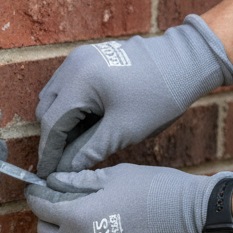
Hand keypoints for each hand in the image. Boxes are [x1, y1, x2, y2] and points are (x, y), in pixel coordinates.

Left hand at [26, 165, 232, 232]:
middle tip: (63, 205)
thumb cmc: (157, 192)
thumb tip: (56, 181)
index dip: (37, 196)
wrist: (197, 224)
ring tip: (88, 224)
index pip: (40, 208)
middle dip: (50, 218)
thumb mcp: (117, 177)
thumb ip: (80, 181)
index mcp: (76, 219)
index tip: (38, 190)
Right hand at [35, 15, 232, 177]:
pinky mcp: (87, 58)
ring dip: (61, 121)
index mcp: (80, 81)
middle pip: (47, 109)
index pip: (51, 123)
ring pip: (54, 97)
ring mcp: (79, 58)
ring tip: (76, 144)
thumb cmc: (159, 95)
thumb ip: (89, 151)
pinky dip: (71, 107)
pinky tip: (86, 123)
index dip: (48, 152)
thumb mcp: (123, 131)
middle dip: (53, 137)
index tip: (46, 174)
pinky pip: (67, 86)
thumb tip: (65, 171)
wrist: (186, 61)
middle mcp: (73, 65)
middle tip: (63, 161)